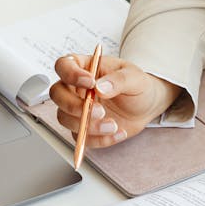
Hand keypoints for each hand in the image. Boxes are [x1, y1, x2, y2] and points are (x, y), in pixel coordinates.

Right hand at [50, 54, 180, 147]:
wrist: (148, 106)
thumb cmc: (138, 85)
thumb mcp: (134, 77)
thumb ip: (118, 80)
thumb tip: (100, 87)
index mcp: (85, 68)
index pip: (64, 65)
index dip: (70, 74)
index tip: (90, 83)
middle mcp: (77, 88)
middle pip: (57, 94)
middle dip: (74, 106)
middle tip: (99, 111)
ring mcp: (78, 109)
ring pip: (64, 118)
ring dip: (87, 126)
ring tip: (113, 125)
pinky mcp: (84, 128)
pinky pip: (81, 138)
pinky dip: (99, 140)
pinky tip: (118, 132)